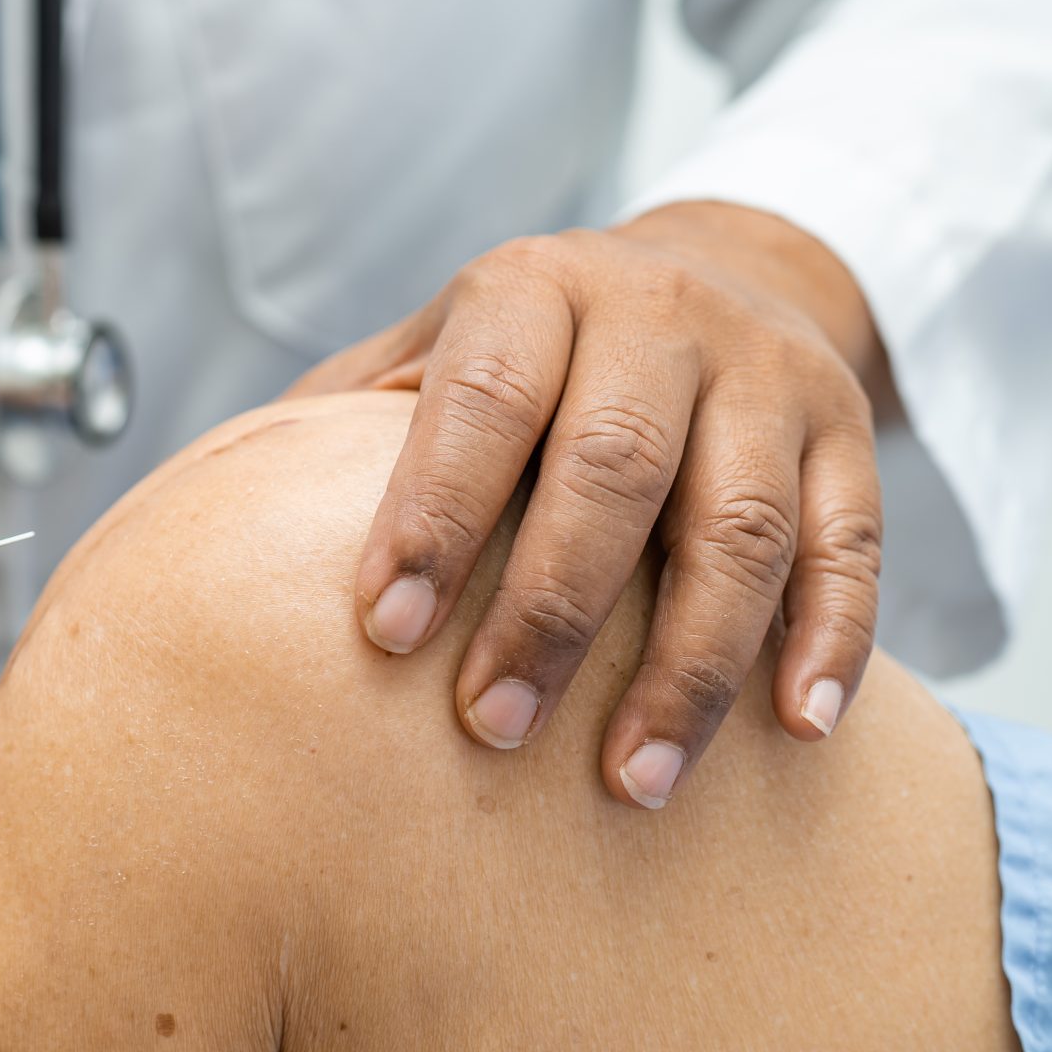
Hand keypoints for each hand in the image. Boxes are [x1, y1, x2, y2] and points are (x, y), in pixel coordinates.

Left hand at [295, 201, 887, 809]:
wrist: (717, 271)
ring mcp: (767, 373)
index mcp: (529, 294)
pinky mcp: (852, 432)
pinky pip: (852, 544)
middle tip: (490, 731)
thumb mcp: (432, 351)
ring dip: (689, 664)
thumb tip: (199, 530)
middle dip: (550, 612)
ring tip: (634, 780)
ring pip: (738, 525)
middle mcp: (656, 316)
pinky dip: (831, 640)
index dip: (434, 518)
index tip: (385, 635)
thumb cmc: (529, 358)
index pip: (480, 403)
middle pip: (612, 470)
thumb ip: (343, 424)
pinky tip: (797, 729)